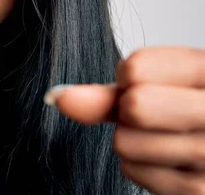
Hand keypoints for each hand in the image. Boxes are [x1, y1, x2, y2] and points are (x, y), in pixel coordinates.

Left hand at [46, 47, 204, 194]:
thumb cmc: (189, 108)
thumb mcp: (160, 85)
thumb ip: (111, 91)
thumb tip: (60, 97)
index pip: (135, 69)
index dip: (128, 77)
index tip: (148, 83)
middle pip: (133, 107)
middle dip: (128, 109)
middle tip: (157, 112)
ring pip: (125, 143)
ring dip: (132, 140)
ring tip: (164, 136)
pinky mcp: (199, 191)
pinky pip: (132, 171)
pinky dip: (140, 167)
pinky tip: (168, 160)